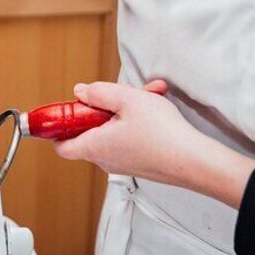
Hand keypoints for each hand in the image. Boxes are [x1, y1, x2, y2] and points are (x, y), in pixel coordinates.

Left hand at [54, 80, 254, 208]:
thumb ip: (99, 92)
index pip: (60, 145)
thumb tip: (80, 92)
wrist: (196, 161)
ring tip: (148, 95)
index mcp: (94, 147)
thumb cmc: (163, 134)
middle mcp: (105, 159)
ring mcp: (123, 162)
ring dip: (127, 109)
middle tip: (119, 94)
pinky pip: (130, 137)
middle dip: (103, 107)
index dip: (58, 128)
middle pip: (89, 131)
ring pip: (114, 129)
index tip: (65, 112)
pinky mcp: (140, 162)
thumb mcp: (126, 100)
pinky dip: (139, 120)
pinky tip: (157, 106)